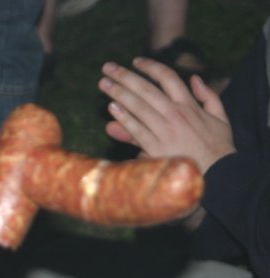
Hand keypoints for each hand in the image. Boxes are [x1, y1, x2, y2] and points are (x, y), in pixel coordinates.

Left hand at [98, 57, 234, 172]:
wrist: (219, 172)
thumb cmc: (218, 145)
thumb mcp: (220, 116)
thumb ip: (208, 95)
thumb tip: (195, 78)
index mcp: (189, 104)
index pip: (167, 77)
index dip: (150, 67)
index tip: (136, 61)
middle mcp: (176, 114)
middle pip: (146, 89)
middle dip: (125, 76)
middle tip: (108, 67)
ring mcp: (165, 130)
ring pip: (138, 106)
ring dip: (119, 93)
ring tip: (103, 83)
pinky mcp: (157, 147)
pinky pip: (137, 129)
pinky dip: (124, 118)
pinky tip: (112, 108)